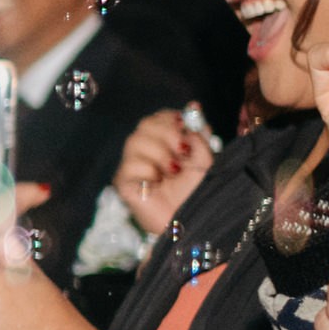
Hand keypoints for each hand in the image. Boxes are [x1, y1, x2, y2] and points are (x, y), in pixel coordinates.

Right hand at [115, 109, 215, 238]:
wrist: (190, 221)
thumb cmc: (197, 193)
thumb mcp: (205, 160)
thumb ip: (197, 135)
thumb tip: (192, 109)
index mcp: (164, 144)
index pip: (157, 118)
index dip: (170, 120)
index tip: (185, 133)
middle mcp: (146, 152)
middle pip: (145, 124)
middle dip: (167, 135)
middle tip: (182, 153)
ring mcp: (132, 166)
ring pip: (135, 141)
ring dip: (160, 155)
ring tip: (171, 172)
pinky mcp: (123, 182)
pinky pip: (130, 164)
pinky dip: (149, 171)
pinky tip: (156, 184)